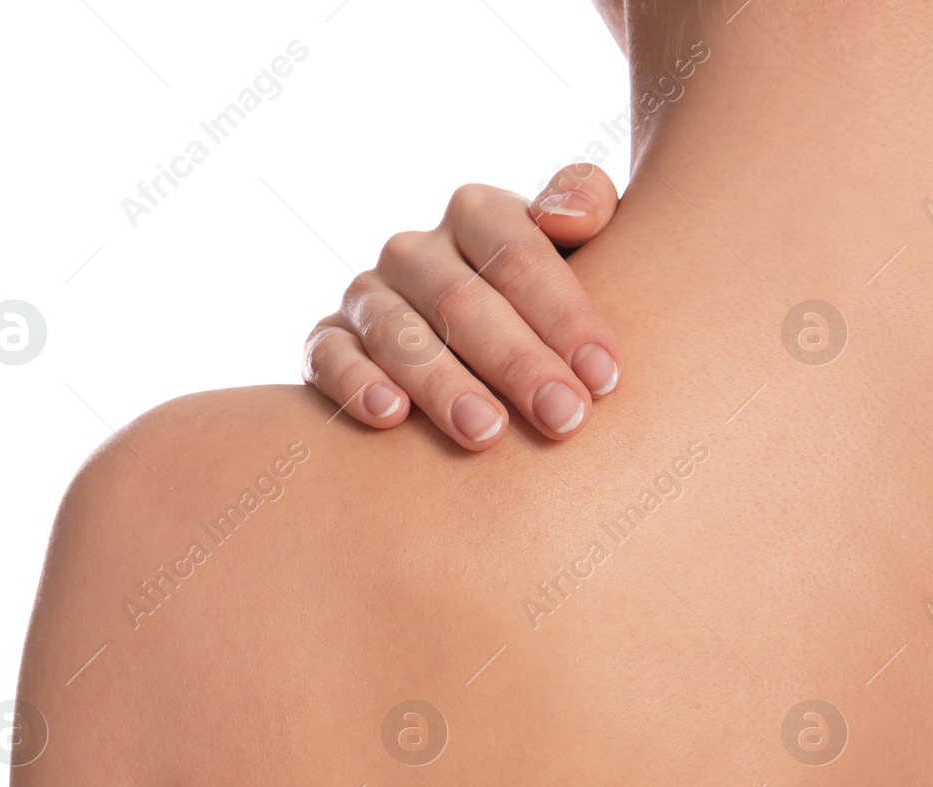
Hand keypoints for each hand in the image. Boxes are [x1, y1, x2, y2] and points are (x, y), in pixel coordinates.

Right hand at [303, 164, 621, 448]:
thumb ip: (587, 206)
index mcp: (476, 213)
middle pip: (460, 299)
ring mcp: (365, 295)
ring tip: (487, 433)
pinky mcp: (327, 342)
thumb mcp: (581, 248)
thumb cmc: (542, 305)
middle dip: (517, 362)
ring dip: (442, 384)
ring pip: (396, 333)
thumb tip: (572, 216)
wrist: (471, 348)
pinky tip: (390, 415)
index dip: (564, 313)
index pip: (517, 254)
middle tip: (564, 417)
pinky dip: (354, 383)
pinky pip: (329, 356)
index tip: (605, 376)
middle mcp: (414, 250)